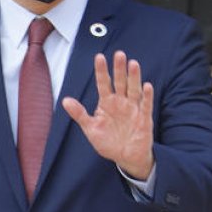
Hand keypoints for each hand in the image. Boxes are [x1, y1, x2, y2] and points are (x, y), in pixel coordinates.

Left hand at [61, 50, 154, 179]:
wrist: (125, 157)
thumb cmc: (108, 142)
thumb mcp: (91, 129)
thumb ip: (80, 114)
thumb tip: (65, 100)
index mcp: (107, 103)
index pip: (103, 83)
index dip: (101, 71)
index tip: (99, 57)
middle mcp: (121, 102)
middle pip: (120, 82)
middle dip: (119, 69)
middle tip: (119, 54)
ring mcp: (133, 109)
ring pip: (134, 90)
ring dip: (134, 77)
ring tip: (133, 63)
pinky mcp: (144, 119)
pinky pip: (146, 106)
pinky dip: (146, 96)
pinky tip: (146, 85)